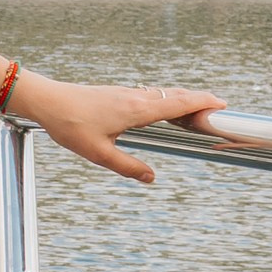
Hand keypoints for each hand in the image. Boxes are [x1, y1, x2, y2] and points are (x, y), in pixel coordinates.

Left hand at [15, 75, 223, 186]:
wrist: (47, 100)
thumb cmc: (70, 126)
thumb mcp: (99, 153)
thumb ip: (127, 166)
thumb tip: (151, 178)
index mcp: (137, 109)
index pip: (178, 103)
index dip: (202, 103)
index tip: (223, 104)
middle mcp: (136, 97)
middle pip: (176, 95)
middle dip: (199, 100)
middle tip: (220, 109)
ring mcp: (126, 93)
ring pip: (162, 94)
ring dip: (183, 99)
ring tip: (198, 110)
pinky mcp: (117, 94)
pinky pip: (151, 95)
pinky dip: (166, 100)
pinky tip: (163, 109)